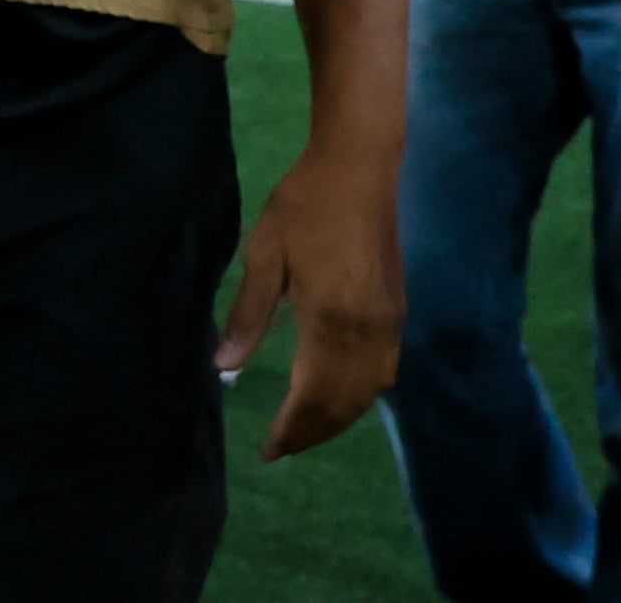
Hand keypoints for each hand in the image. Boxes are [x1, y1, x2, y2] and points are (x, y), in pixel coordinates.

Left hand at [214, 136, 402, 459]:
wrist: (359, 169)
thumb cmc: (303, 206)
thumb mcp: (264, 255)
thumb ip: (248, 315)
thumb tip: (223, 366)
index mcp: (331, 320)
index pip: (313, 395)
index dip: (292, 429)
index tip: (268, 450)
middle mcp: (368, 332)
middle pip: (344, 403)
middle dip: (313, 432)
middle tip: (282, 448)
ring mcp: (389, 324)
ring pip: (368, 392)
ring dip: (338, 419)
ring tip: (305, 431)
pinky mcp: (397, 312)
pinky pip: (384, 371)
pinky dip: (361, 396)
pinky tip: (340, 397)